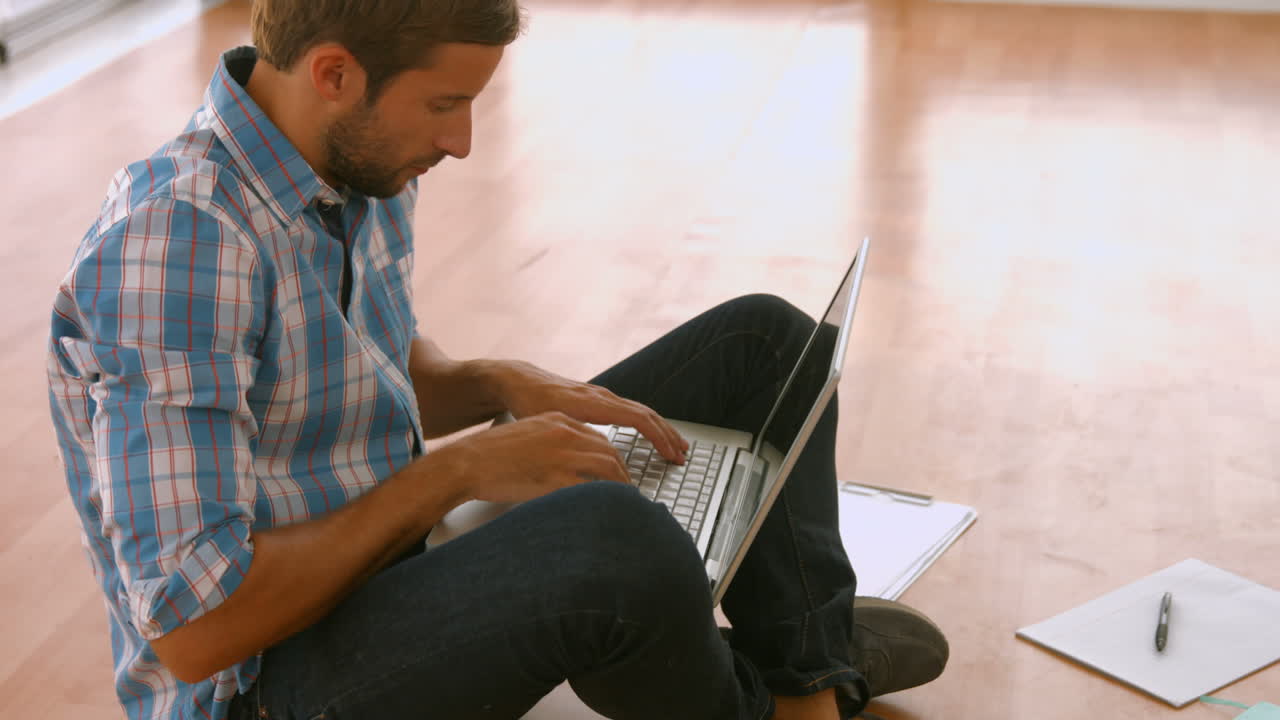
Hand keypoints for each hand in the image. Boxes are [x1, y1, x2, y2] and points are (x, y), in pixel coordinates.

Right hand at [438, 411, 630, 503]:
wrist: (467, 462)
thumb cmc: (489, 455)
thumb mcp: (525, 436)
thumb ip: (548, 443)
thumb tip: (562, 462)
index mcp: (557, 421)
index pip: (597, 437)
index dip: (612, 456)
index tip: (617, 470)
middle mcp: (564, 433)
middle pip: (608, 451)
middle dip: (622, 471)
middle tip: (628, 488)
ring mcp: (562, 455)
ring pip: (607, 468)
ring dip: (620, 485)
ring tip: (625, 501)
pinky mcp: (556, 478)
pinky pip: (592, 489)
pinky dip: (605, 498)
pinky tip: (608, 508)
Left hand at [494, 361, 688, 463]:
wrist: (518, 381)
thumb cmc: (528, 403)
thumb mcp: (548, 423)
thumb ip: (571, 438)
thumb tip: (594, 460)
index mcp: (596, 403)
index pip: (639, 419)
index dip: (659, 438)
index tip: (671, 456)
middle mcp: (604, 397)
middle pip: (647, 415)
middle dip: (668, 436)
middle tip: (683, 456)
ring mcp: (602, 397)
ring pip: (642, 411)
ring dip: (661, 429)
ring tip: (676, 447)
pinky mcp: (598, 400)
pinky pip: (631, 410)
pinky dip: (647, 424)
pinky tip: (651, 434)